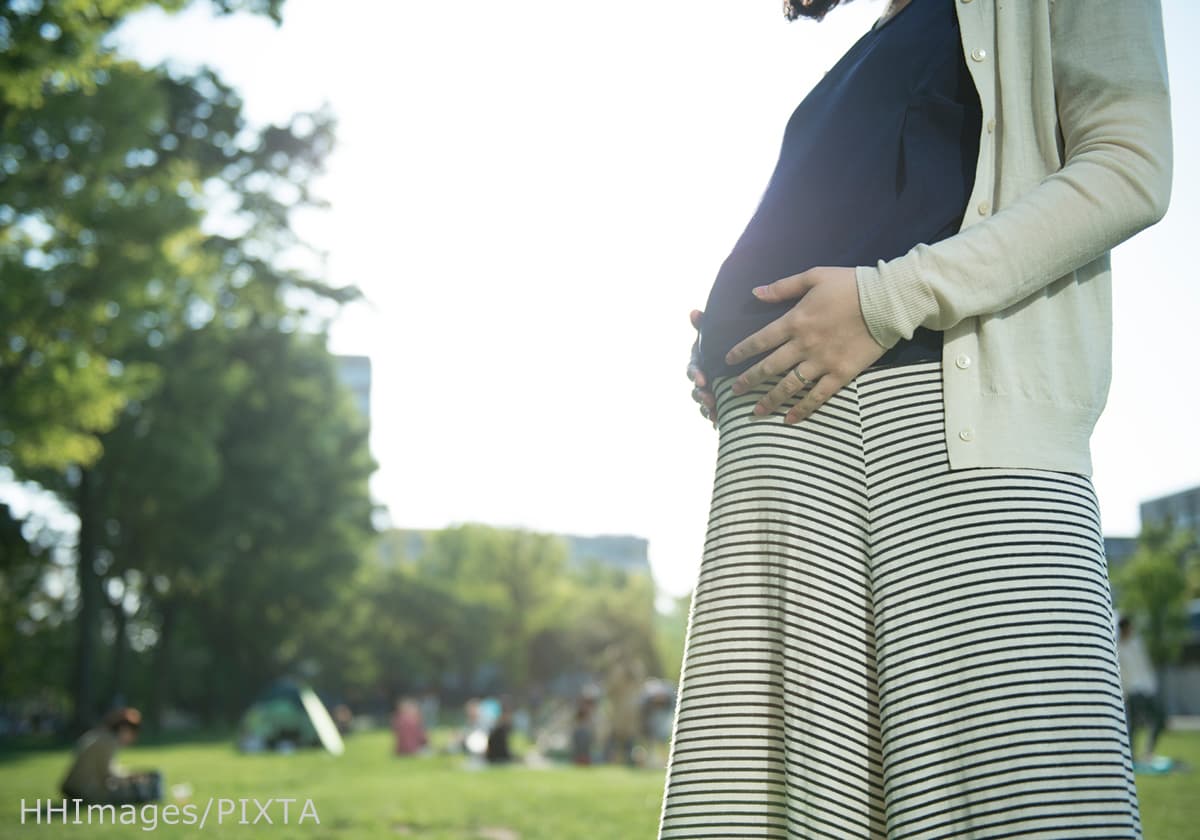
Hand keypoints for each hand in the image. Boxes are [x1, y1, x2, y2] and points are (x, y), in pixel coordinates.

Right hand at [687, 309, 717, 428]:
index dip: (695, 375)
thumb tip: (693, 312)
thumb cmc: (727, 342)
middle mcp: (703, 377)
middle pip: (696, 389)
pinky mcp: (721, 403)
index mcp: (700, 361)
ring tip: (714, 413)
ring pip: (704, 403)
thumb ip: (705, 325)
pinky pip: (715, 413)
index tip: (702, 380)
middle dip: (701, 396)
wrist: (743, 357)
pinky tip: (721, 422)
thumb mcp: (718, 333)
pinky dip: (716, 418)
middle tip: (709, 400)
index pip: (693, 368)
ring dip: (707, 409)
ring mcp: (710, 391)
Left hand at [725, 267, 885, 422]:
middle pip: (769, 367)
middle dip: (748, 380)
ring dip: (770, 400)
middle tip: (733, 391)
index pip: (760, 340)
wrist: (887, 301)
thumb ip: (783, 287)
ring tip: (755, 412)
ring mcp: (822, 362)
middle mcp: (803, 345)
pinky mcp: (841, 374)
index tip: (728, 361)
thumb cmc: (850, 285)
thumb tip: (755, 292)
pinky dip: (803, 409)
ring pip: (789, 386)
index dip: (742, 351)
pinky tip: (790, 419)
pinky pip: (818, 396)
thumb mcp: (814, 276)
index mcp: (794, 321)